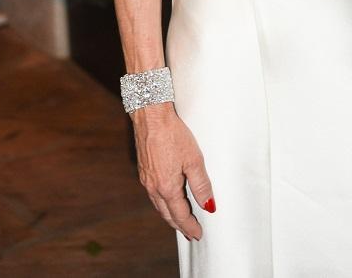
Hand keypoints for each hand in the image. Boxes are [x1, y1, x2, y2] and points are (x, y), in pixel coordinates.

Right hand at [131, 102, 213, 238]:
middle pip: (167, 214)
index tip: (198, 235)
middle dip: (179, 225)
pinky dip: (162, 202)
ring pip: (159, 205)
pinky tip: (167, 199)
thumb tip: (209, 206)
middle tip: (190, 233)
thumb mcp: (193, 159)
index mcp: (167, 188)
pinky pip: (153, 194)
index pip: (180, 215)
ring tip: (180, 220)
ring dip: (170, 215)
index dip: (190, 226)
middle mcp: (153, 187)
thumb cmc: (173, 134)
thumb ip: (201, 184)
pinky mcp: (143, 170)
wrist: (150, 116)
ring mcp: (146, 179)